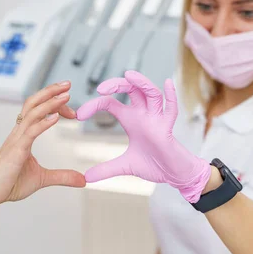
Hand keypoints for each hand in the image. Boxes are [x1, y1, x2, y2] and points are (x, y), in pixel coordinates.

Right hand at [0, 81, 85, 229]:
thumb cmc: (8, 184)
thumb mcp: (41, 179)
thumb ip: (62, 176)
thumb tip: (83, 180)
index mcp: (22, 136)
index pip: (38, 111)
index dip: (54, 105)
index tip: (71, 109)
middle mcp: (18, 133)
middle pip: (32, 104)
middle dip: (50, 92)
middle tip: (68, 84)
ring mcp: (16, 141)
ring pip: (32, 114)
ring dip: (49, 102)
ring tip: (65, 95)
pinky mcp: (15, 151)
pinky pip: (30, 132)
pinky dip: (43, 123)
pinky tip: (56, 117)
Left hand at [76, 70, 210, 202]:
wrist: (173, 175)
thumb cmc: (153, 164)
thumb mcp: (125, 166)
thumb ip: (106, 169)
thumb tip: (87, 178)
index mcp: (131, 119)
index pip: (110, 103)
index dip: (94, 105)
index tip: (79, 116)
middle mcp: (143, 114)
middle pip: (131, 90)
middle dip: (117, 84)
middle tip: (100, 88)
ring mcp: (157, 119)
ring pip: (151, 94)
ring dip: (141, 83)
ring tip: (129, 75)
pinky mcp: (168, 128)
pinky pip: (171, 110)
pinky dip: (171, 96)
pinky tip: (167, 83)